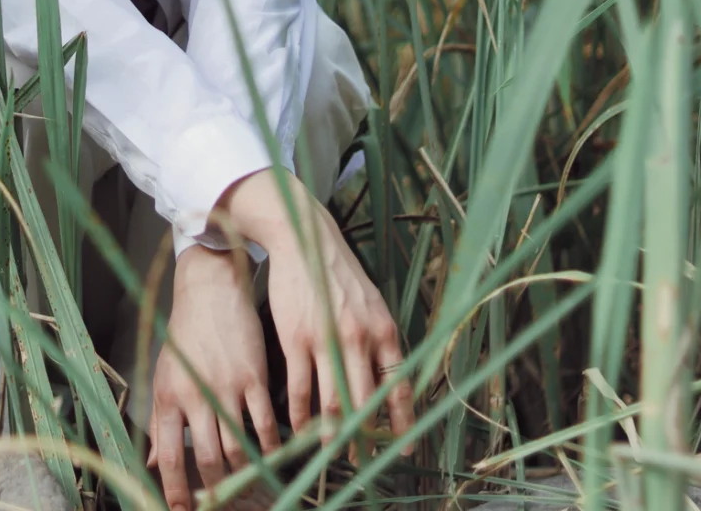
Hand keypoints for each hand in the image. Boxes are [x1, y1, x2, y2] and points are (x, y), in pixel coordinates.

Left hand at [147, 245, 280, 510]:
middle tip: (225, 503)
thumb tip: (152, 462)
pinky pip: (264, 424)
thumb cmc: (185, 333)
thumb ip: (162, 419)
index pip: (168, 457)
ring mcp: (226, 387)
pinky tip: (273, 456)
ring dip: (245, 472)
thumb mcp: (165, 374)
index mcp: (168, 397)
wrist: (210, 289)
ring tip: (250, 484)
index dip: (176, 492)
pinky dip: (269, 446)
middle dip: (216, 490)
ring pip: (237, 447)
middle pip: (206, 460)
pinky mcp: (253, 377)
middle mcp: (194, 396)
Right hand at [219, 170, 413, 451]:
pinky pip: (300, 387)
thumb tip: (389, 378)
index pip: (398, 387)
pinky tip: (297, 428)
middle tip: (363, 461)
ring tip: (330, 453)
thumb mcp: (371, 303)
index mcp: (383, 330)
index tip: (404, 447)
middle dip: (365, 437)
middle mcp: (360, 338)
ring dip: (331, 434)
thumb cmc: (338, 273)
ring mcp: (328, 340)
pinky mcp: (297, 338)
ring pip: (333, 401)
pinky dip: (299, 414)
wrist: (305, 239)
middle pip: (366, 402)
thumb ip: (380, 339)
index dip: (401, 422)